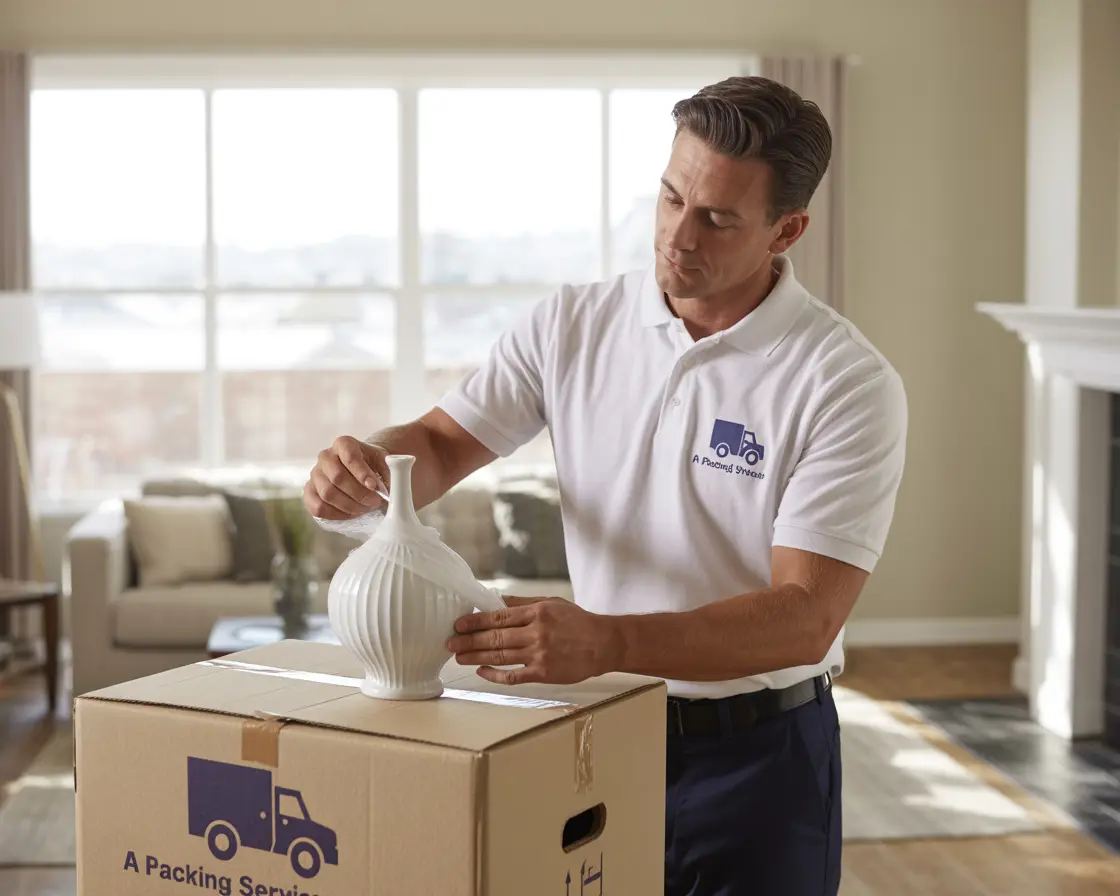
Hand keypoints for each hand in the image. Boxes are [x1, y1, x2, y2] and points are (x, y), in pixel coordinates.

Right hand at [304, 435, 389, 519]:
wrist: (360, 469)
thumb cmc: (373, 465)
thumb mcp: (385, 463)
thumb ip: (389, 473)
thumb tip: (385, 490)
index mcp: (344, 444)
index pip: (350, 457)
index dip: (362, 474)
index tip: (375, 487)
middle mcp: (325, 456)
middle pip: (337, 477)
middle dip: (359, 494)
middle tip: (375, 502)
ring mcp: (315, 473)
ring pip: (328, 494)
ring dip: (350, 506)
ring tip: (366, 508)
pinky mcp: (309, 491)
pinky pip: (317, 507)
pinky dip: (336, 514)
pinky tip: (351, 514)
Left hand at [446, 597, 623, 685]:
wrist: (603, 644)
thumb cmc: (578, 622)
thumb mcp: (552, 603)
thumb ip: (524, 604)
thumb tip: (497, 601)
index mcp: (537, 613)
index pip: (498, 616)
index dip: (475, 621)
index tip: (458, 623)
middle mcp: (536, 633)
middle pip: (495, 637)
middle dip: (469, 640)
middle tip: (450, 642)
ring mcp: (539, 655)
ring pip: (500, 656)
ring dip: (476, 657)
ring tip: (458, 656)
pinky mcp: (543, 673)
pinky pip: (513, 676)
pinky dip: (496, 674)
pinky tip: (482, 671)